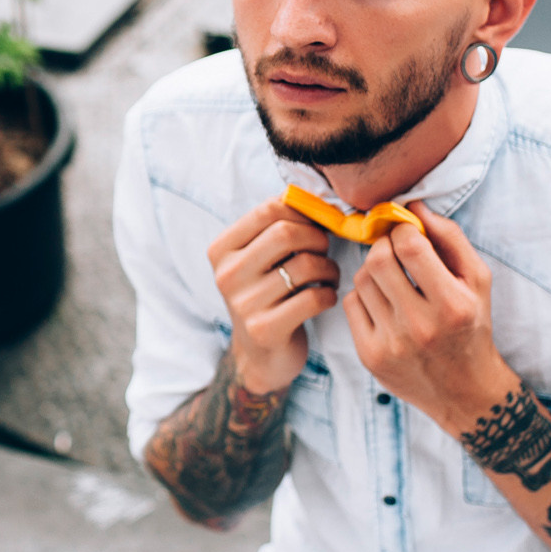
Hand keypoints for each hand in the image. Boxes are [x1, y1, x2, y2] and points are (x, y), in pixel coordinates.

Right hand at [207, 198, 340, 393]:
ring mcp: (243, 303)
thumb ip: (275, 229)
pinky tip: (325, 296)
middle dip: (317, 238)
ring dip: (328, 267)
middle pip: (286, 232)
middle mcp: (226, 274)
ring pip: (305, 265)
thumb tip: (311, 195)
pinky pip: (314, 297)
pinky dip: (329, 293)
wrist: (260, 356)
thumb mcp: (258, 261)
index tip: (316, 225)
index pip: (269, 209)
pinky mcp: (265, 328)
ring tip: (328, 275)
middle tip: (324, 250)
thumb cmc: (267, 297)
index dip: (303, 212)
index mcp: (221, 250)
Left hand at [344, 202, 516, 432]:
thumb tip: (413, 205)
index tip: (408, 232)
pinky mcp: (370, 356)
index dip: (404, 230)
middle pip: (377, 261)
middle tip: (393, 248)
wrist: (464, 389)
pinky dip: (364, 295)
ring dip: (373, 269)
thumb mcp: (476, 280)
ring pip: (361, 280)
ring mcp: (391, 344)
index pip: (409, 247)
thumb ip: (449, 238)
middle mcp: (420, 326)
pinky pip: (351, 304)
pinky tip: (384, 302)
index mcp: (452, 305)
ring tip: (392, 277)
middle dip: (383, 245)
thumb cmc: (472, 325)